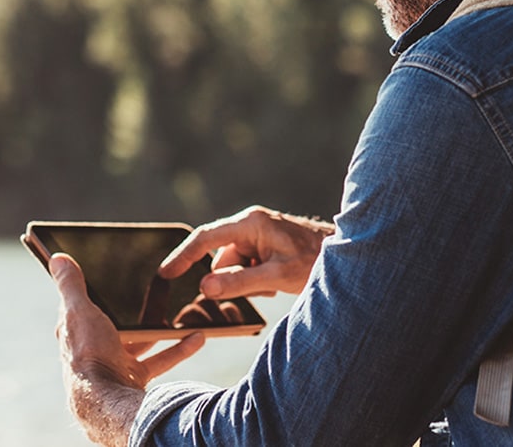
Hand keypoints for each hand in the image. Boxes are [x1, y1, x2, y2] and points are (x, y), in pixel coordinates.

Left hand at [50, 253, 204, 445]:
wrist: (107, 400)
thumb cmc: (89, 353)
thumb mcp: (79, 310)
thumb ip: (71, 285)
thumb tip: (57, 259)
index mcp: (76, 332)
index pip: (84, 306)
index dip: (96, 291)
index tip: (115, 275)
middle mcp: (95, 348)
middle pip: (118, 323)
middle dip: (137, 310)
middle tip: (160, 290)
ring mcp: (116, 364)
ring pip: (142, 341)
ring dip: (162, 328)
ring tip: (182, 312)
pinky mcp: (135, 377)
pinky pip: (161, 360)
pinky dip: (179, 349)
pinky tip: (197, 337)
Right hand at [160, 206, 334, 298]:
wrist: (347, 259)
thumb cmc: (315, 261)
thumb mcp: (276, 276)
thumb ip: (240, 282)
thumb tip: (205, 287)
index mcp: (250, 223)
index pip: (206, 238)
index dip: (182, 256)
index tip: (165, 275)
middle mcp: (251, 224)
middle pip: (221, 258)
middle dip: (232, 279)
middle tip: (260, 289)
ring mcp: (258, 235)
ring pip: (233, 267)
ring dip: (245, 282)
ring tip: (273, 286)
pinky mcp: (265, 246)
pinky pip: (246, 267)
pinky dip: (255, 280)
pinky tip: (275, 284)